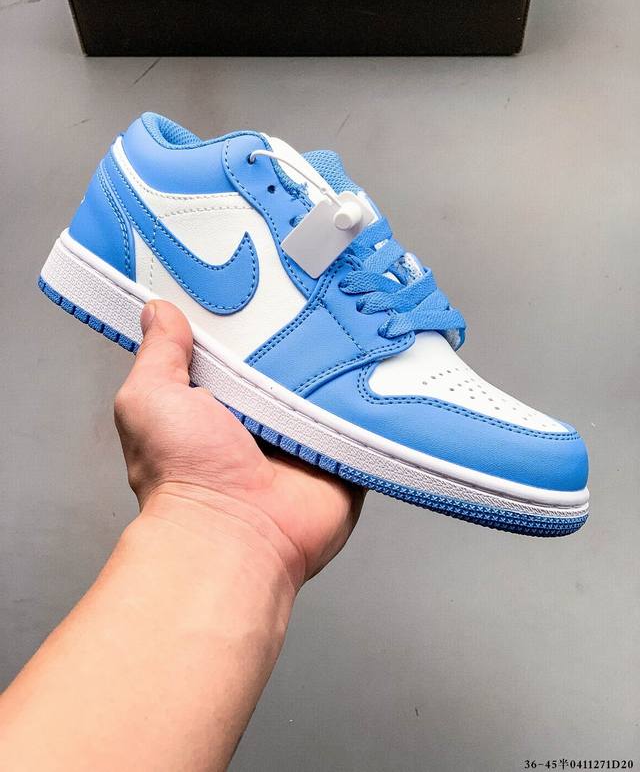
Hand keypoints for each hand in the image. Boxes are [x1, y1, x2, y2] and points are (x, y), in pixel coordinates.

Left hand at [114, 300, 364, 588]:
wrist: (234, 534)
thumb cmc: (184, 476)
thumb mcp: (151, 398)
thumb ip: (159, 354)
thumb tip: (158, 312)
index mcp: (219, 404)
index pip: (240, 351)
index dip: (250, 321)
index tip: (267, 283)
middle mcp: (262, 421)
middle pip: (290, 365)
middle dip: (302, 338)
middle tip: (320, 296)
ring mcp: (305, 440)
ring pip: (330, 388)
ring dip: (339, 367)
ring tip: (358, 321)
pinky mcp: (342, 457)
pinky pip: (364, 421)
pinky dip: (371, 401)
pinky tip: (380, 369)